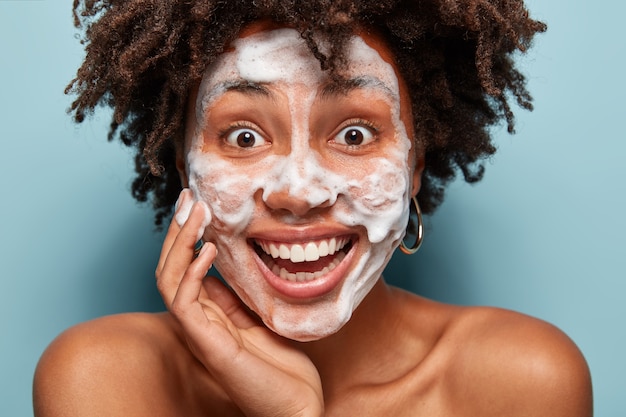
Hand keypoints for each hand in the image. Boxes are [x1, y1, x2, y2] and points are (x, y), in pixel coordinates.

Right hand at [156, 190, 323, 416]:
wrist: (297, 407)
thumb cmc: (284, 368)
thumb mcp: (262, 319)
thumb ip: (242, 295)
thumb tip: (230, 264)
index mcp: (212, 314)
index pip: (186, 268)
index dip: (188, 235)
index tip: (199, 204)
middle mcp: (200, 321)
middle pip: (171, 268)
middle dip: (179, 231)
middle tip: (189, 197)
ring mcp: (201, 333)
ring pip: (169, 280)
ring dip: (180, 243)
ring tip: (195, 212)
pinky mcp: (208, 345)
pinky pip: (185, 303)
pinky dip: (192, 273)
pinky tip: (209, 250)